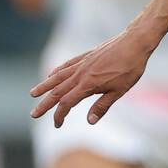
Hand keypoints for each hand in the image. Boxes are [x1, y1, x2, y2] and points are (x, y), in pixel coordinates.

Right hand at [29, 27, 155, 126]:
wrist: (134, 43)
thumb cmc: (130, 68)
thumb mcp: (119, 91)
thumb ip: (102, 106)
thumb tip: (89, 121)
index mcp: (88, 85)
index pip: (67, 103)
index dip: (60, 115)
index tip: (57, 124)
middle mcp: (80, 74)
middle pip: (57, 91)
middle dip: (45, 104)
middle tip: (33, 114)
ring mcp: (82, 63)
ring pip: (58, 76)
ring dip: (45, 86)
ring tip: (33, 93)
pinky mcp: (86, 56)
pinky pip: (66, 65)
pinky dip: (57, 71)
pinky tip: (52, 75)